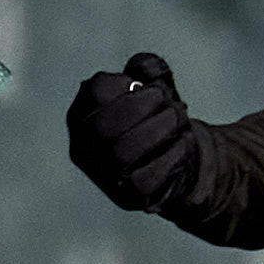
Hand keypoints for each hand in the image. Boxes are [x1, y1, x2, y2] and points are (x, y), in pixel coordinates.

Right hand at [65, 52, 205, 217]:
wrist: (178, 160)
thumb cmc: (159, 119)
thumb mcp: (156, 88)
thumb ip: (150, 71)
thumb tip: (144, 67)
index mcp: (81, 115)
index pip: (96, 91)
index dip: (128, 84)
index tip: (151, 86)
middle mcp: (83, 148)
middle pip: (103, 126)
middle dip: (144, 109)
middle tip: (171, 104)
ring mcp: (102, 175)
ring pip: (122, 153)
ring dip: (160, 130)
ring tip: (180, 121)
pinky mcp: (126, 197)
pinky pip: (143, 179)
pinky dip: (169, 156)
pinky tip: (181, 144)